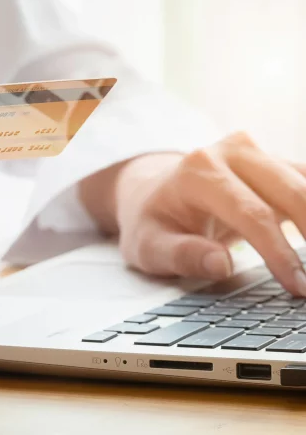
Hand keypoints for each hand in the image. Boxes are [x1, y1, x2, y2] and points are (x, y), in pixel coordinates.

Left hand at [80, 132, 305, 295]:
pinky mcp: (269, 162)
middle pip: (289, 191)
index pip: (250, 213)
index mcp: (197, 172)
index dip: (278, 252)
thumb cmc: (152, 221)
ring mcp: (253, 152)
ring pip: (303, 182)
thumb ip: (181, 254)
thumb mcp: (149, 245)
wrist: (152, 193)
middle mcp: (229, 153)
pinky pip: (304, 180)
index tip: (299, 286)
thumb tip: (221, 265)